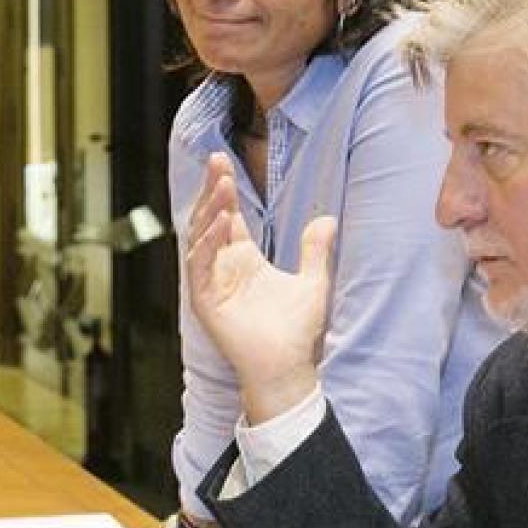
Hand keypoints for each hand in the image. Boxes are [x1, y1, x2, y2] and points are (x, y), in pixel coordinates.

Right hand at [187, 153, 334, 421]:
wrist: (287, 366)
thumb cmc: (296, 332)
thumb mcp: (313, 282)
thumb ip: (316, 250)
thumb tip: (327, 219)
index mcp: (243, 260)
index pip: (228, 216)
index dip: (225, 190)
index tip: (226, 162)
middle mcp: (223, 267)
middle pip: (209, 219)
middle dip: (212, 189)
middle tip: (217, 160)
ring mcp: (211, 283)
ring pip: (200, 237)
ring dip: (209, 210)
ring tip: (222, 185)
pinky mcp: (204, 300)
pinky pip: (199, 265)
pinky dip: (207, 243)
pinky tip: (220, 222)